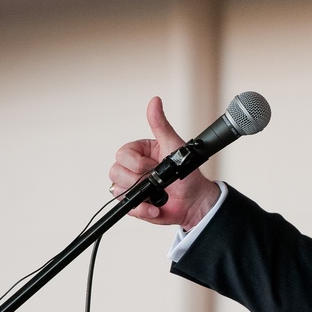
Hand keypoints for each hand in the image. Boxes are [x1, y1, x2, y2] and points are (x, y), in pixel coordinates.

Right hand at [109, 97, 220, 230]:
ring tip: (158, 194)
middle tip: (156, 180)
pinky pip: (127, 207)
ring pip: (117, 189)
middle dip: (136, 178)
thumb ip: (161, 125)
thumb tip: (154, 101)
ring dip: (140, 194)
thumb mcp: (174, 145)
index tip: (153, 166)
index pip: (122, 154)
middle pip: (115, 172)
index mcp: (139, 153)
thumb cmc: (187, 172)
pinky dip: (142, 209)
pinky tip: (156, 207)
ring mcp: (133, 187)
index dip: (136, 163)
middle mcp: (133, 169)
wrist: (196, 201)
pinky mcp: (136, 204)